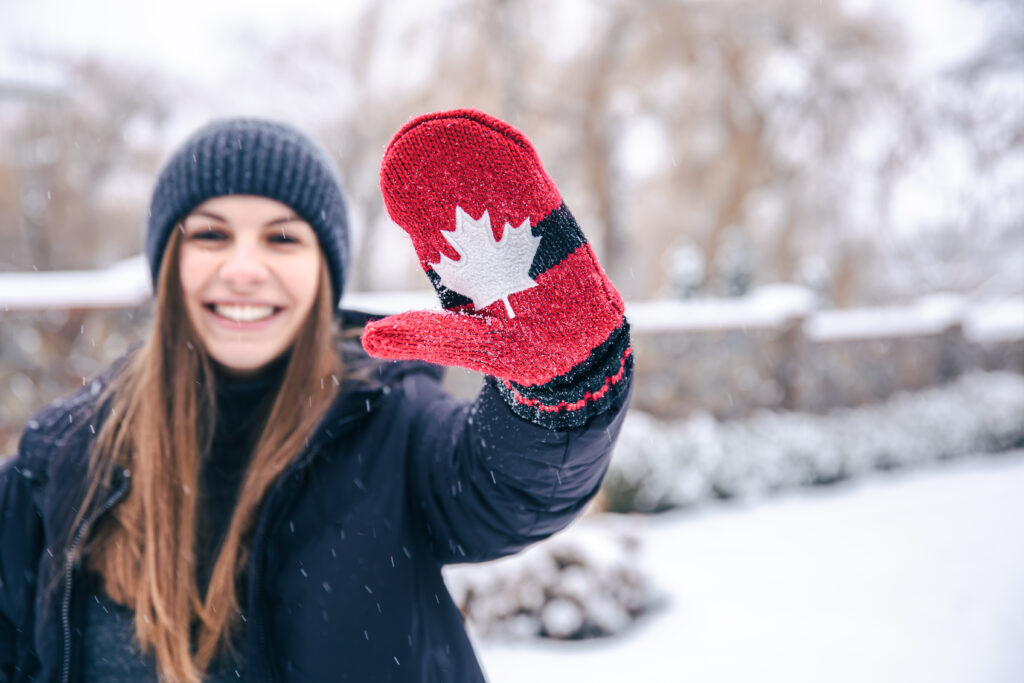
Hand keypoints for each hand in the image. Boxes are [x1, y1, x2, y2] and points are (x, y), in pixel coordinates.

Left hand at [362, 110, 630, 425]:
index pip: (429, 223)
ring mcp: (520, 227)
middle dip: (435, 164)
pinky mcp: (552, 220)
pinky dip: (510, 156)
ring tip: (441, 126)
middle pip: (457, 193)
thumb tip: (369, 339)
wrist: (578, 352)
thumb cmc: (523, 348)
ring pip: (491, 179)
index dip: (410, 199)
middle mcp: (487, 240)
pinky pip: (529, 183)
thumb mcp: (467, 342)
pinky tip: (489, 135)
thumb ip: (424, 335)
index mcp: (461, 265)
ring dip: (469, 150)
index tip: (390, 172)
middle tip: (409, 138)